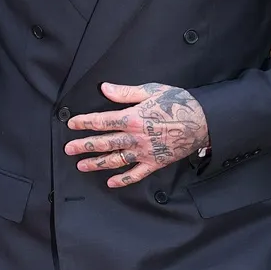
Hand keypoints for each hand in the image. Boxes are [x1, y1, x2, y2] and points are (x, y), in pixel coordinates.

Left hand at [65, 83, 209, 187]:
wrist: (202, 121)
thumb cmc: (177, 102)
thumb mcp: (151, 90)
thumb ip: (126, 92)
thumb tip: (104, 88)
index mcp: (133, 117)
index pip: (102, 121)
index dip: (85, 122)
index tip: (72, 124)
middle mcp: (135, 137)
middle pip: (104, 142)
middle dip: (84, 145)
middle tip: (68, 149)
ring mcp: (144, 152)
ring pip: (116, 159)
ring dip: (97, 163)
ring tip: (82, 166)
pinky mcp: (155, 162)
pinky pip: (136, 174)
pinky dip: (123, 179)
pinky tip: (111, 182)